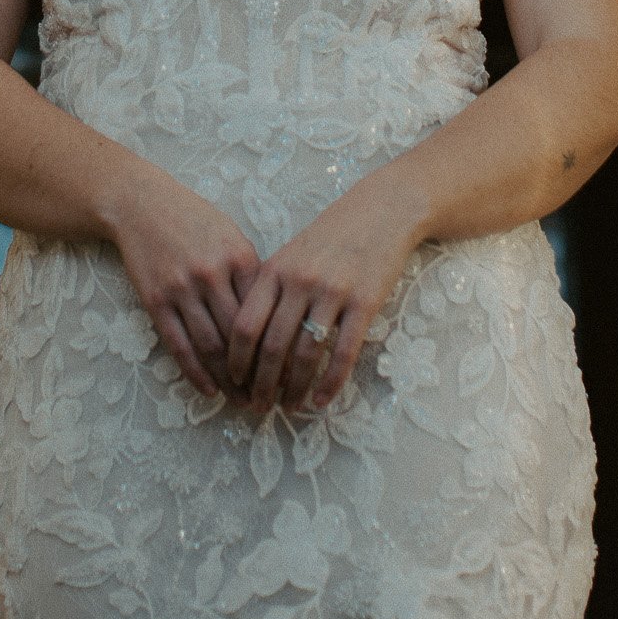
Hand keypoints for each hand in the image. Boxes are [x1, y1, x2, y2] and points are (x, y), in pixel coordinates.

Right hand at [105, 167, 263, 400]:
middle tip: (271, 397)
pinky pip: (179, 345)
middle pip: (241, 336)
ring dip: (229, 381)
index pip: (267, 314)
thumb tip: (276, 318)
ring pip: (211, 347)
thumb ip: (251, 273)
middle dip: (259, 372)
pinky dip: (195, 373)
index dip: (281, 348)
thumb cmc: (194, 220)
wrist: (142, 204)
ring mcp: (181, 289)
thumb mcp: (232, 236)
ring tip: (243, 402)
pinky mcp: (156, 300)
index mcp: (239, 258)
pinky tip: (209, 390)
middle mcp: (212, 275)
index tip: (293, 372)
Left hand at [226, 173, 425, 414]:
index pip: (245, 324)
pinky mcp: (364, 303)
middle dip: (261, 384)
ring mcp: (332, 292)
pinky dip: (330, 383)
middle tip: (257, 407)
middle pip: (272, 346)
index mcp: (275, 269)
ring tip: (289, 408)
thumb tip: (247, 337)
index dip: (236, 360)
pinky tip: (320, 400)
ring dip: (293, 389)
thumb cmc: (332, 235)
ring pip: (305, 354)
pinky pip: (342, 353)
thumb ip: (270, 288)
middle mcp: (299, 281)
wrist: (382, 210)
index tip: (234, 381)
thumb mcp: (292, 253)